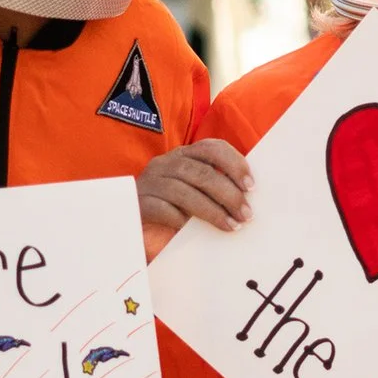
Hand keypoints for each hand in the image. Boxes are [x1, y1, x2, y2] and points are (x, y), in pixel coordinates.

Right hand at [139, 140, 253, 259]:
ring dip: (212, 210)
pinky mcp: (138, 202)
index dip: (234, 163)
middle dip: (228, 193)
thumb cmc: (170, 205)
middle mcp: (165, 163)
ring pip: (184, 191)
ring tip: (231, 225)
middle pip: (201, 172)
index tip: (251, 186)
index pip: (211, 148)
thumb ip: (212, 189)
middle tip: (246, 214)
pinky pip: (162, 209)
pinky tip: (191, 230)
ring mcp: (150, 182)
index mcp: (183, 155)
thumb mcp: (192, 191)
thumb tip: (246, 200)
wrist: (127, 218)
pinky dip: (180, 219)